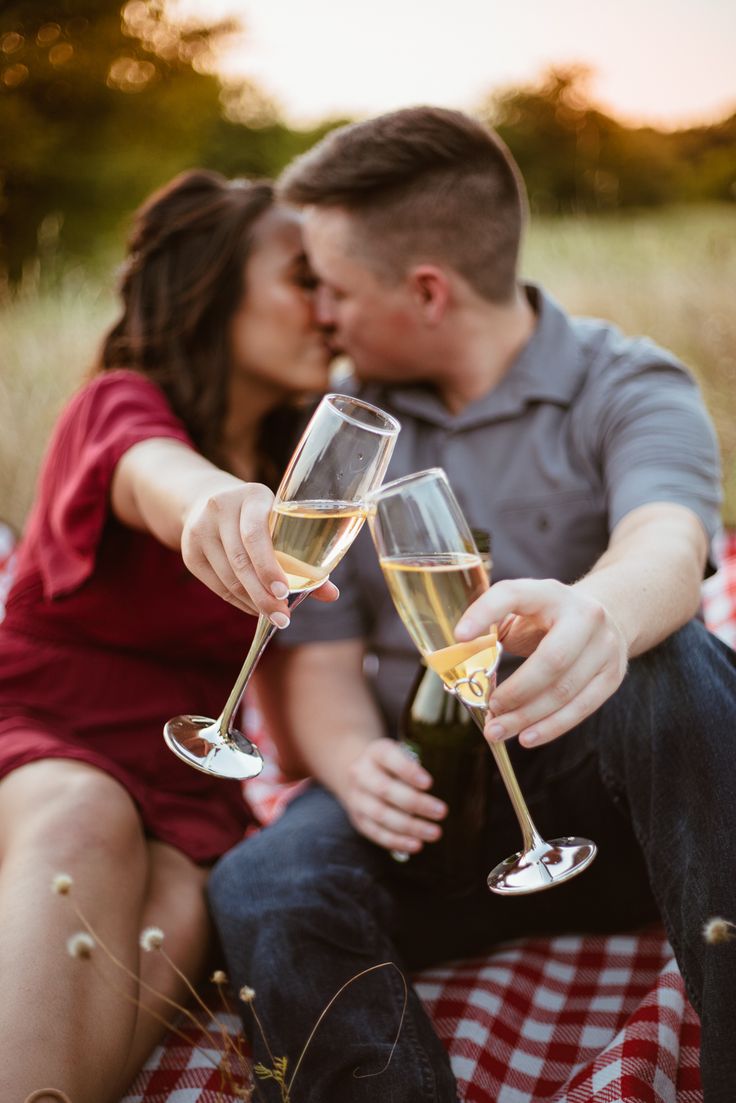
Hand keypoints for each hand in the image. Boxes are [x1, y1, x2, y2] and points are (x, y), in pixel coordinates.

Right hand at [180, 483, 337, 621]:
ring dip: (252, 601)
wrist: (207, 500)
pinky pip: (216, 585)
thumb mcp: (280, 523)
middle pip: (241, 561)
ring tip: (272, 615)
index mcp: (251, 496)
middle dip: (263, 595)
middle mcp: (220, 508)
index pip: (256, 534)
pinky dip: (238, 601)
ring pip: (228, 577)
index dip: (269, 566)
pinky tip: (254, 607)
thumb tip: (332, 594)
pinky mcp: (189, 552)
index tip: (284, 593)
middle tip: (283, 618)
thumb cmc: (258, 517)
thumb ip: (305, 558)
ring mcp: (199, 530)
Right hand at [338, 738, 447, 853]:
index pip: (389, 758)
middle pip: (386, 790)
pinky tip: (416, 845)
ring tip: (435, 832)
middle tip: (442, 811)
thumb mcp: (400, 754)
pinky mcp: (358, 819)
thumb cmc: (391, 764)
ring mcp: (356, 798)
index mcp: (375, 752)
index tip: (429, 783)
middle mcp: (361, 774)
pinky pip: (376, 833)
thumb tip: (436, 788)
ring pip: (381, 815)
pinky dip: (397, 841)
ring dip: (410, 827)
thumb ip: (413, 767)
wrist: (358, 774)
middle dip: (416, 803)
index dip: (408, 771)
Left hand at [455, 578, 627, 747]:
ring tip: (497, 730)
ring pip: (565, 690)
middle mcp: (584, 616)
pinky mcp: (613, 675)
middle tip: (488, 708)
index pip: (513, 595)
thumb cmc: (548, 618)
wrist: (608, 613)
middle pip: (552, 660)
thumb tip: (456, 662)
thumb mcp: (521, 611)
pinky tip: (527, 737)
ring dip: (528, 716)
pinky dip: (552, 727)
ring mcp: (604, 647)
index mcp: (549, 592)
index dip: (485, 612)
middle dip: (516, 691)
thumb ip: (493, 630)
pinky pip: (582, 708)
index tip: (459, 636)